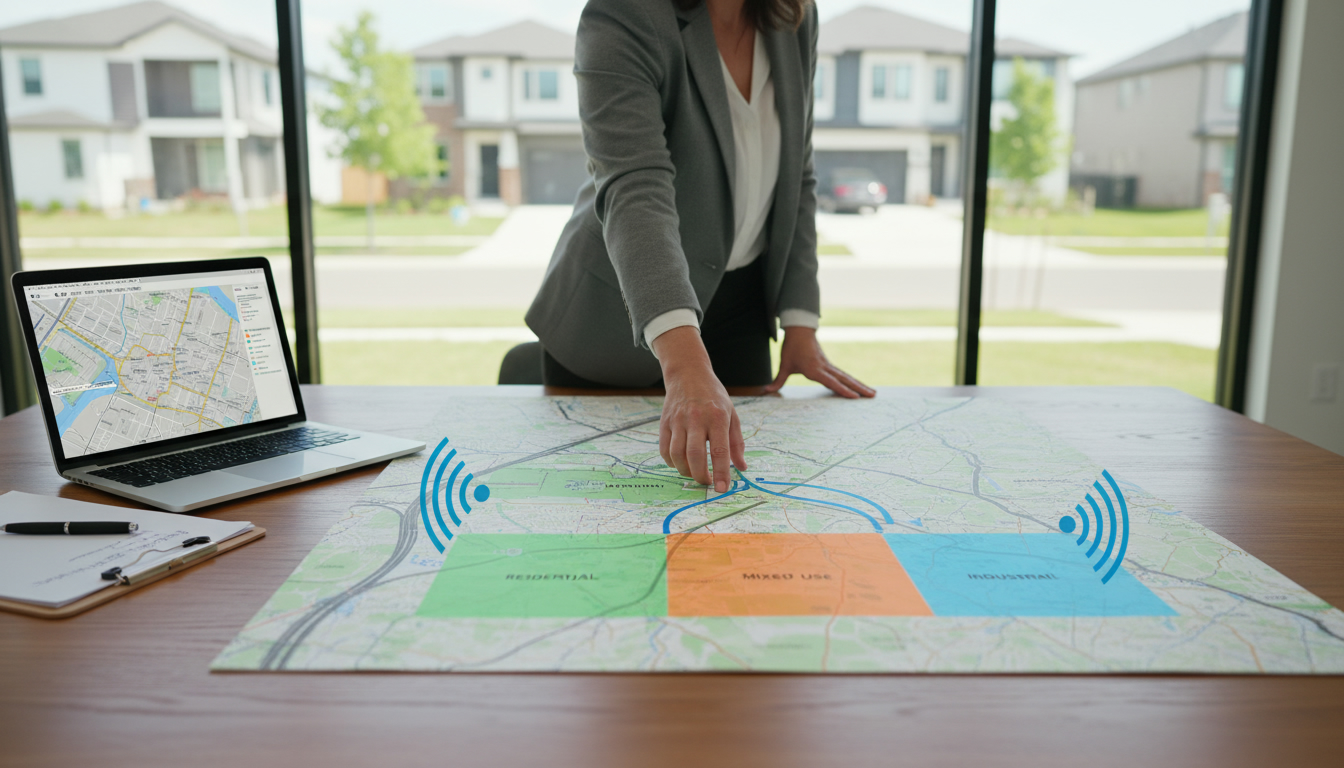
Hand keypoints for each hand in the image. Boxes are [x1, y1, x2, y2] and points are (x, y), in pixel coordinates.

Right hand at [652, 327, 747, 492]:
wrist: (688, 374)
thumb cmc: (714, 397)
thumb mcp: (732, 414)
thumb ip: (736, 442)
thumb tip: (741, 467)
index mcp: (717, 417)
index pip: (719, 450)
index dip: (721, 472)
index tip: (722, 489)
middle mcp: (696, 418)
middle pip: (695, 456)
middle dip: (700, 476)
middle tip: (707, 482)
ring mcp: (678, 420)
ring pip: (677, 455)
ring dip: (685, 471)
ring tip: (694, 473)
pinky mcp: (664, 422)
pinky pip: (665, 449)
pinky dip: (671, 462)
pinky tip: (680, 463)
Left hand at [764, 326, 875, 397]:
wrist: (800, 331)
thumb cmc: (791, 348)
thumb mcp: (784, 365)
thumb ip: (778, 380)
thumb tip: (765, 391)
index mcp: (814, 368)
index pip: (830, 381)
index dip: (842, 389)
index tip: (854, 397)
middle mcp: (824, 367)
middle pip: (844, 379)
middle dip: (859, 388)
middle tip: (873, 396)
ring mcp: (829, 365)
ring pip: (847, 377)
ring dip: (860, 385)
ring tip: (873, 393)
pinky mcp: (829, 365)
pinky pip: (843, 375)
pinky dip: (853, 381)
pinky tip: (861, 388)